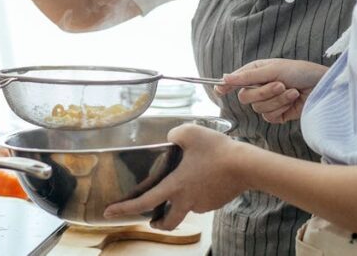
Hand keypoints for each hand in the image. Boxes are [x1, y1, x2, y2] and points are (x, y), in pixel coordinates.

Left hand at [103, 124, 247, 230]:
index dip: (125, 208)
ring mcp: (202, 204)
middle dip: (158, 224)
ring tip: (187, 182)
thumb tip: (169, 138)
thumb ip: (173, 135)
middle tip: (153, 220)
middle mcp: (187, 200)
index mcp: (175, 186)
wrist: (247, 166)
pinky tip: (205, 178)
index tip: (109, 212)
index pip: (144, 202)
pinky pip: (202, 200)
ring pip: (187, 208)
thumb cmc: (217, 150)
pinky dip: (199, 193)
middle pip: (168, 222)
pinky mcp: (216, 202)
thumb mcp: (189, 132)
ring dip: (181, 203)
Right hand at [214, 59, 326, 123]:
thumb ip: (248, 76)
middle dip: (264, 92)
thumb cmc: (301, 72)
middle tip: (280, 84)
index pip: (235, 81)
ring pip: (259, 108)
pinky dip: (282, 108)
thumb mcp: (274, 69)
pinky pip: (270, 116)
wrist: (322, 87)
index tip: (219, 90)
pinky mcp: (277, 115)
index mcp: (256, 73)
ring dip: (278, 99)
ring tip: (292, 91)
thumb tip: (224, 77)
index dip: (226, 85)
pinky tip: (293, 100)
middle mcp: (259, 87)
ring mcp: (268, 102)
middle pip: (245, 97)